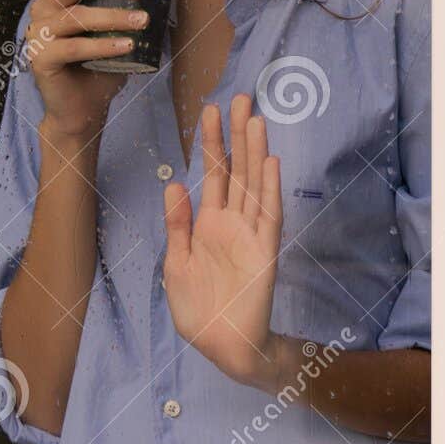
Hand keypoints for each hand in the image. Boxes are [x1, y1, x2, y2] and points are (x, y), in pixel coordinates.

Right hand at [26, 0, 149, 141]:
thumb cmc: (104, 61)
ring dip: (113, 17)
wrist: (84, 108)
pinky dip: (103, 45)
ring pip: (76, 16)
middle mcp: (45, 8)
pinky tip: (127, 46)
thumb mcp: (123, 26)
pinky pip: (74, 47)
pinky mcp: (41, 58)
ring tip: (142, 21)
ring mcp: (39, 33)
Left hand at [162, 94, 285, 390]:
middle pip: (237, 169)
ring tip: (256, 118)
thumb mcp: (176, 264)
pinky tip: (270, 161)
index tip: (211, 110)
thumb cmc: (198, 309)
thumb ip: (178, 225)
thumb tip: (174, 184)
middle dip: (237, 134)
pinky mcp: (265, 249)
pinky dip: (269, 187)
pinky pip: (267, 213)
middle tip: (241, 97)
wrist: (222, 346)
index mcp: (208, 224)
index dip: (212, 143)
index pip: (212, 174)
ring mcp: (250, 233)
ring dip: (255, 151)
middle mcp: (232, 221)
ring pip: (254, 183)